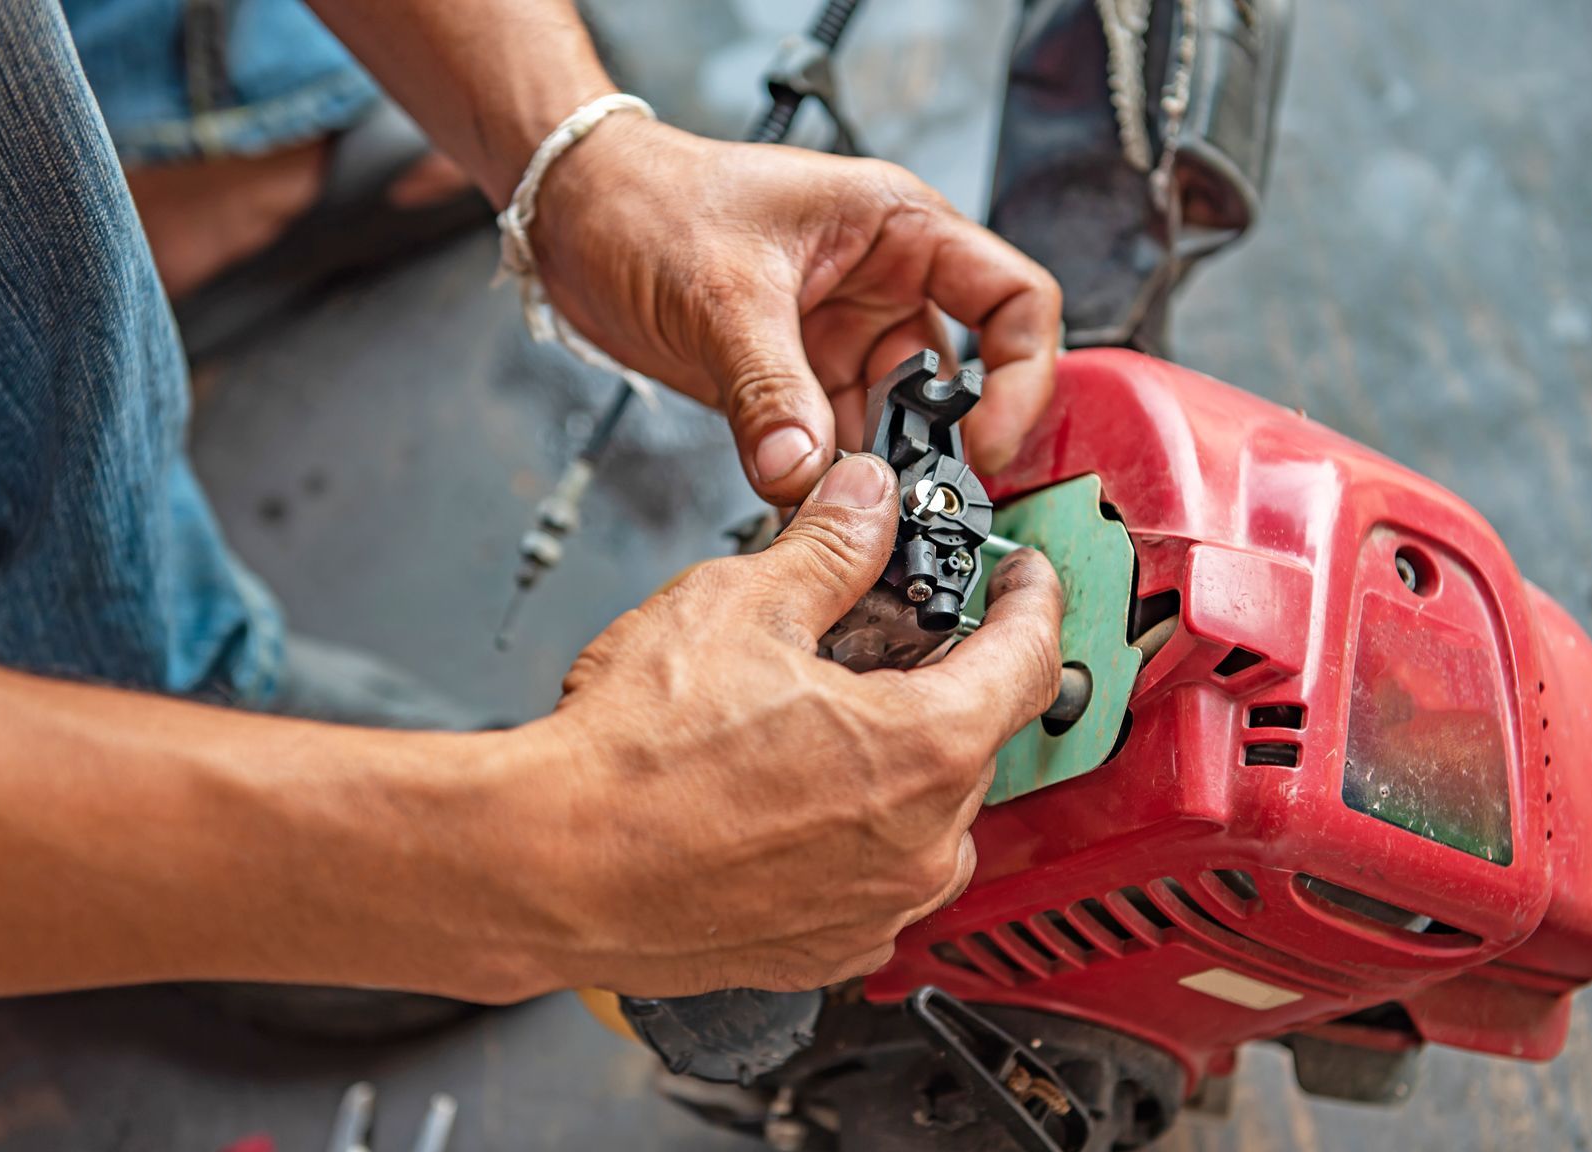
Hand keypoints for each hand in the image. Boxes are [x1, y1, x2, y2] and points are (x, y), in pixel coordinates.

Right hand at [522, 454, 1062, 996]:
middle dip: (932, 680)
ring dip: (893, 766)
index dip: (1031, 599)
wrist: (548, 867)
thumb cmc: (633, 757)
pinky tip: (783, 800)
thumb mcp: (742, 603)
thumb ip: (831, 549)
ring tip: (807, 727)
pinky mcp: (826, 951)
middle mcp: (921, 843)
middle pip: (970, 737)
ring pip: (926, 816)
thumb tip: (866, 503)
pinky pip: (874, 880)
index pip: (1028, 657)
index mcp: (925, 748)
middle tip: (868, 643)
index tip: (1023, 580)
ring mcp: (876, 908)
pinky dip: (852, 837)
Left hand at [531, 118, 1062, 503]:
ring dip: (879, 472)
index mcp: (898, 228)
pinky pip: (837, 443)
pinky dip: (830, 480)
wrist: (570, 214)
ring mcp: (840, 337)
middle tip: (917, 499)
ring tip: (853, 511)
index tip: (984, 442)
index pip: (1015, 300)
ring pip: (895, 423)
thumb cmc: (648, 199)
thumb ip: (768, 391)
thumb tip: (804, 475)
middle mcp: (883, 284)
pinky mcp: (796, 381)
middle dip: (943, 444)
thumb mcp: (721, 291)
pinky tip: (812, 505)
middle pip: (962, 378)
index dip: (1021, 378)